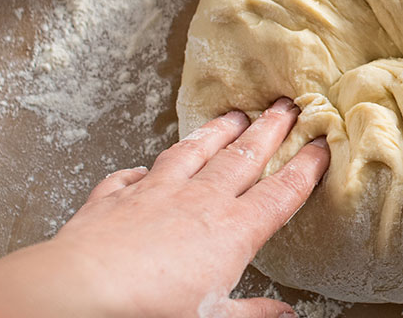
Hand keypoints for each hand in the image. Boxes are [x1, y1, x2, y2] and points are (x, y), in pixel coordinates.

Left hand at [0, 98, 328, 317]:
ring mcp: (156, 193)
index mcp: (232, 232)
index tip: (321, 145)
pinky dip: (138, 172)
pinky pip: (130, 177)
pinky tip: (143, 167)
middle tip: (287, 105)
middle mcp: (199, 202)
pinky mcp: (114, 198)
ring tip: (234, 114)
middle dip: (270, 129)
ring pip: (195, 152)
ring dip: (217, 132)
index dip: (305, 167)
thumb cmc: (150, 311)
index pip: (280, 192)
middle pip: (244, 157)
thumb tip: (285, 317)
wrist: (82, 293)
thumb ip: (253, 314)